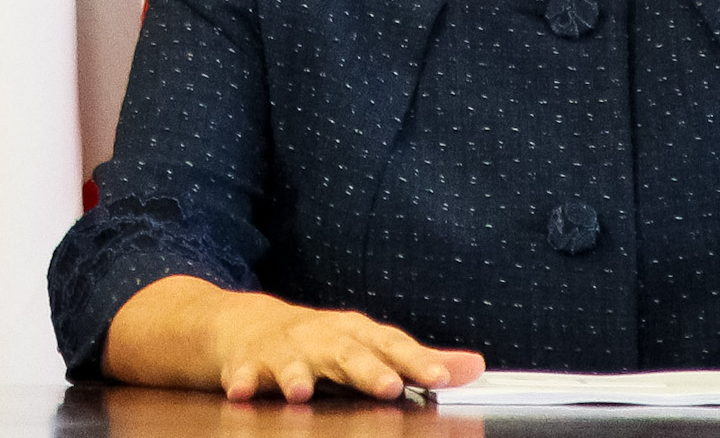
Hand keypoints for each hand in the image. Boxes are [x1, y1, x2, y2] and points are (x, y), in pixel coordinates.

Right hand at [105, 274, 484, 402]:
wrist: (245, 324)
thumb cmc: (321, 341)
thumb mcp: (368, 345)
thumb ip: (418, 360)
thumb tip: (477, 366)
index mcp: (356, 333)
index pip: (392, 344)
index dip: (418, 361)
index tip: (443, 379)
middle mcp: (322, 336)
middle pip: (346, 350)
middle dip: (365, 368)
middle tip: (387, 386)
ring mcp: (284, 348)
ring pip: (292, 361)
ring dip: (297, 375)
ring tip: (302, 393)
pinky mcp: (248, 362)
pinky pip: (243, 373)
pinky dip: (241, 380)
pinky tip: (242, 393)